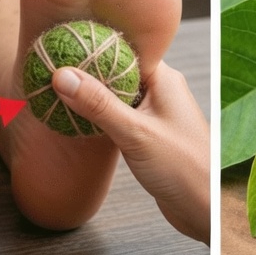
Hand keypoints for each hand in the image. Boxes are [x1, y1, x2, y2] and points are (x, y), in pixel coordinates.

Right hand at [52, 59, 209, 243]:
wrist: (205, 209)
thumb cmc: (184, 168)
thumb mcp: (135, 133)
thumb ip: (99, 104)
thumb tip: (64, 76)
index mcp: (164, 78)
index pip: (124, 49)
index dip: (94, 46)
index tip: (63, 45)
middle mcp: (160, 90)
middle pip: (117, 70)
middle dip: (87, 72)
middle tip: (51, 68)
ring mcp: (154, 112)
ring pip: (115, 95)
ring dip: (91, 96)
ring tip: (56, 92)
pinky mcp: (147, 134)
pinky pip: (118, 116)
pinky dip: (98, 116)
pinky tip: (77, 119)